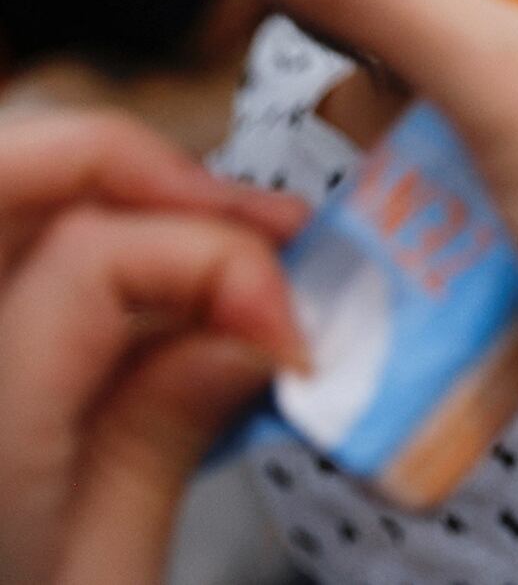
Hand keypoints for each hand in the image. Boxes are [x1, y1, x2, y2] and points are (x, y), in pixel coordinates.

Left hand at [0, 112, 305, 584]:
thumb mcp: (99, 581)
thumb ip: (160, 441)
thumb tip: (250, 331)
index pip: (96, 254)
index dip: (218, 257)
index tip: (294, 327)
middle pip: (18, 168)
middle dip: (152, 173)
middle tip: (260, 227)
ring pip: (4, 194)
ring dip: (114, 198)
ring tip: (214, 247)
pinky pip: (5, 260)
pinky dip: (74, 251)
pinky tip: (144, 296)